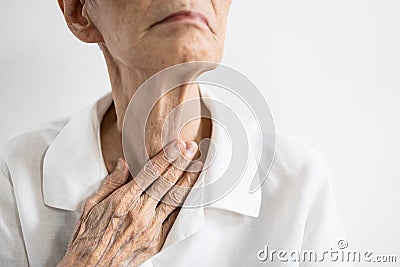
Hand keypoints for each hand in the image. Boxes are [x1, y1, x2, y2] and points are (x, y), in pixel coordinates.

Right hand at [58, 140, 200, 266]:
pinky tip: (192, 192)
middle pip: (167, 182)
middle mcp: (140, 213)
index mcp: (124, 201)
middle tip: (193, 148)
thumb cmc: (88, 237)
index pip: (151, 172)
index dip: (166, 156)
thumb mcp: (92, 204)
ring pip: (175, 199)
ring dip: (188, 180)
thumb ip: (111, 183)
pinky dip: (185, 203)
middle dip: (182, 162)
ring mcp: (151, 227)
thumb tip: (123, 163)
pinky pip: (175, 218)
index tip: (177, 144)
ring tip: (199, 165)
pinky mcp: (157, 240)